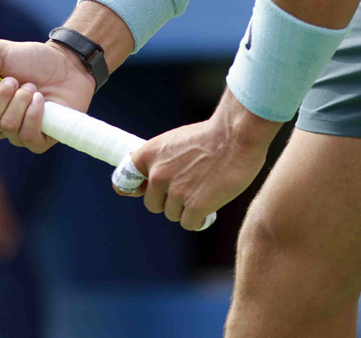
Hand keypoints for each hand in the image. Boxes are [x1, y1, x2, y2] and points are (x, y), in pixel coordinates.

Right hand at [0, 39, 94, 152]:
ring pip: (7, 127)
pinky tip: (41, 101)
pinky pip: (27, 136)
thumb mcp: (1, 52)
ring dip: (21, 102)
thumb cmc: (33, 59)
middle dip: (1, 98)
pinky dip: (34, 115)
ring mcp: (17, 133)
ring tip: (33, 88)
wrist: (68, 64)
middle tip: (15, 80)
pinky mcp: (38, 140)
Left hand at [113, 89, 279, 230]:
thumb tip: (153, 181)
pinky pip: (188, 223)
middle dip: (168, 201)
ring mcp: (176, 191)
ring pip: (172, 214)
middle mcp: (157, 175)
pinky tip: (208, 209)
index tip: (144, 192)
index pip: (124, 182)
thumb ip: (161, 160)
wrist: (236, 136)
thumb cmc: (210, 136)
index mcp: (148, 155)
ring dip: (186, 209)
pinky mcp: (196, 205)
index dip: (136, 190)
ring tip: (203, 193)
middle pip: (153, 204)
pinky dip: (198, 220)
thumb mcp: (174, 141)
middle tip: (187, 191)